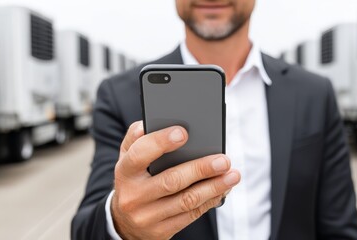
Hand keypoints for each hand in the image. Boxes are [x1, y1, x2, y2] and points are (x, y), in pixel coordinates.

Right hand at [111, 121, 239, 239]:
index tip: (183, 133)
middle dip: (200, 169)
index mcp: (124, 172)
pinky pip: (191, 215)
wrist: (125, 223)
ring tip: (232, 175)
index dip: (161, 142)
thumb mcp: (127, 158)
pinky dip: (210, 201)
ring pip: (186, 201)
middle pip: (171, 180)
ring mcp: (147, 216)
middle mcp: (133, 195)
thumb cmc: (133, 180)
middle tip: (223, 160)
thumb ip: (136, 138)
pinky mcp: (161, 231)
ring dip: (213, 187)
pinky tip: (222, 189)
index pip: (140, 154)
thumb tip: (148, 123)